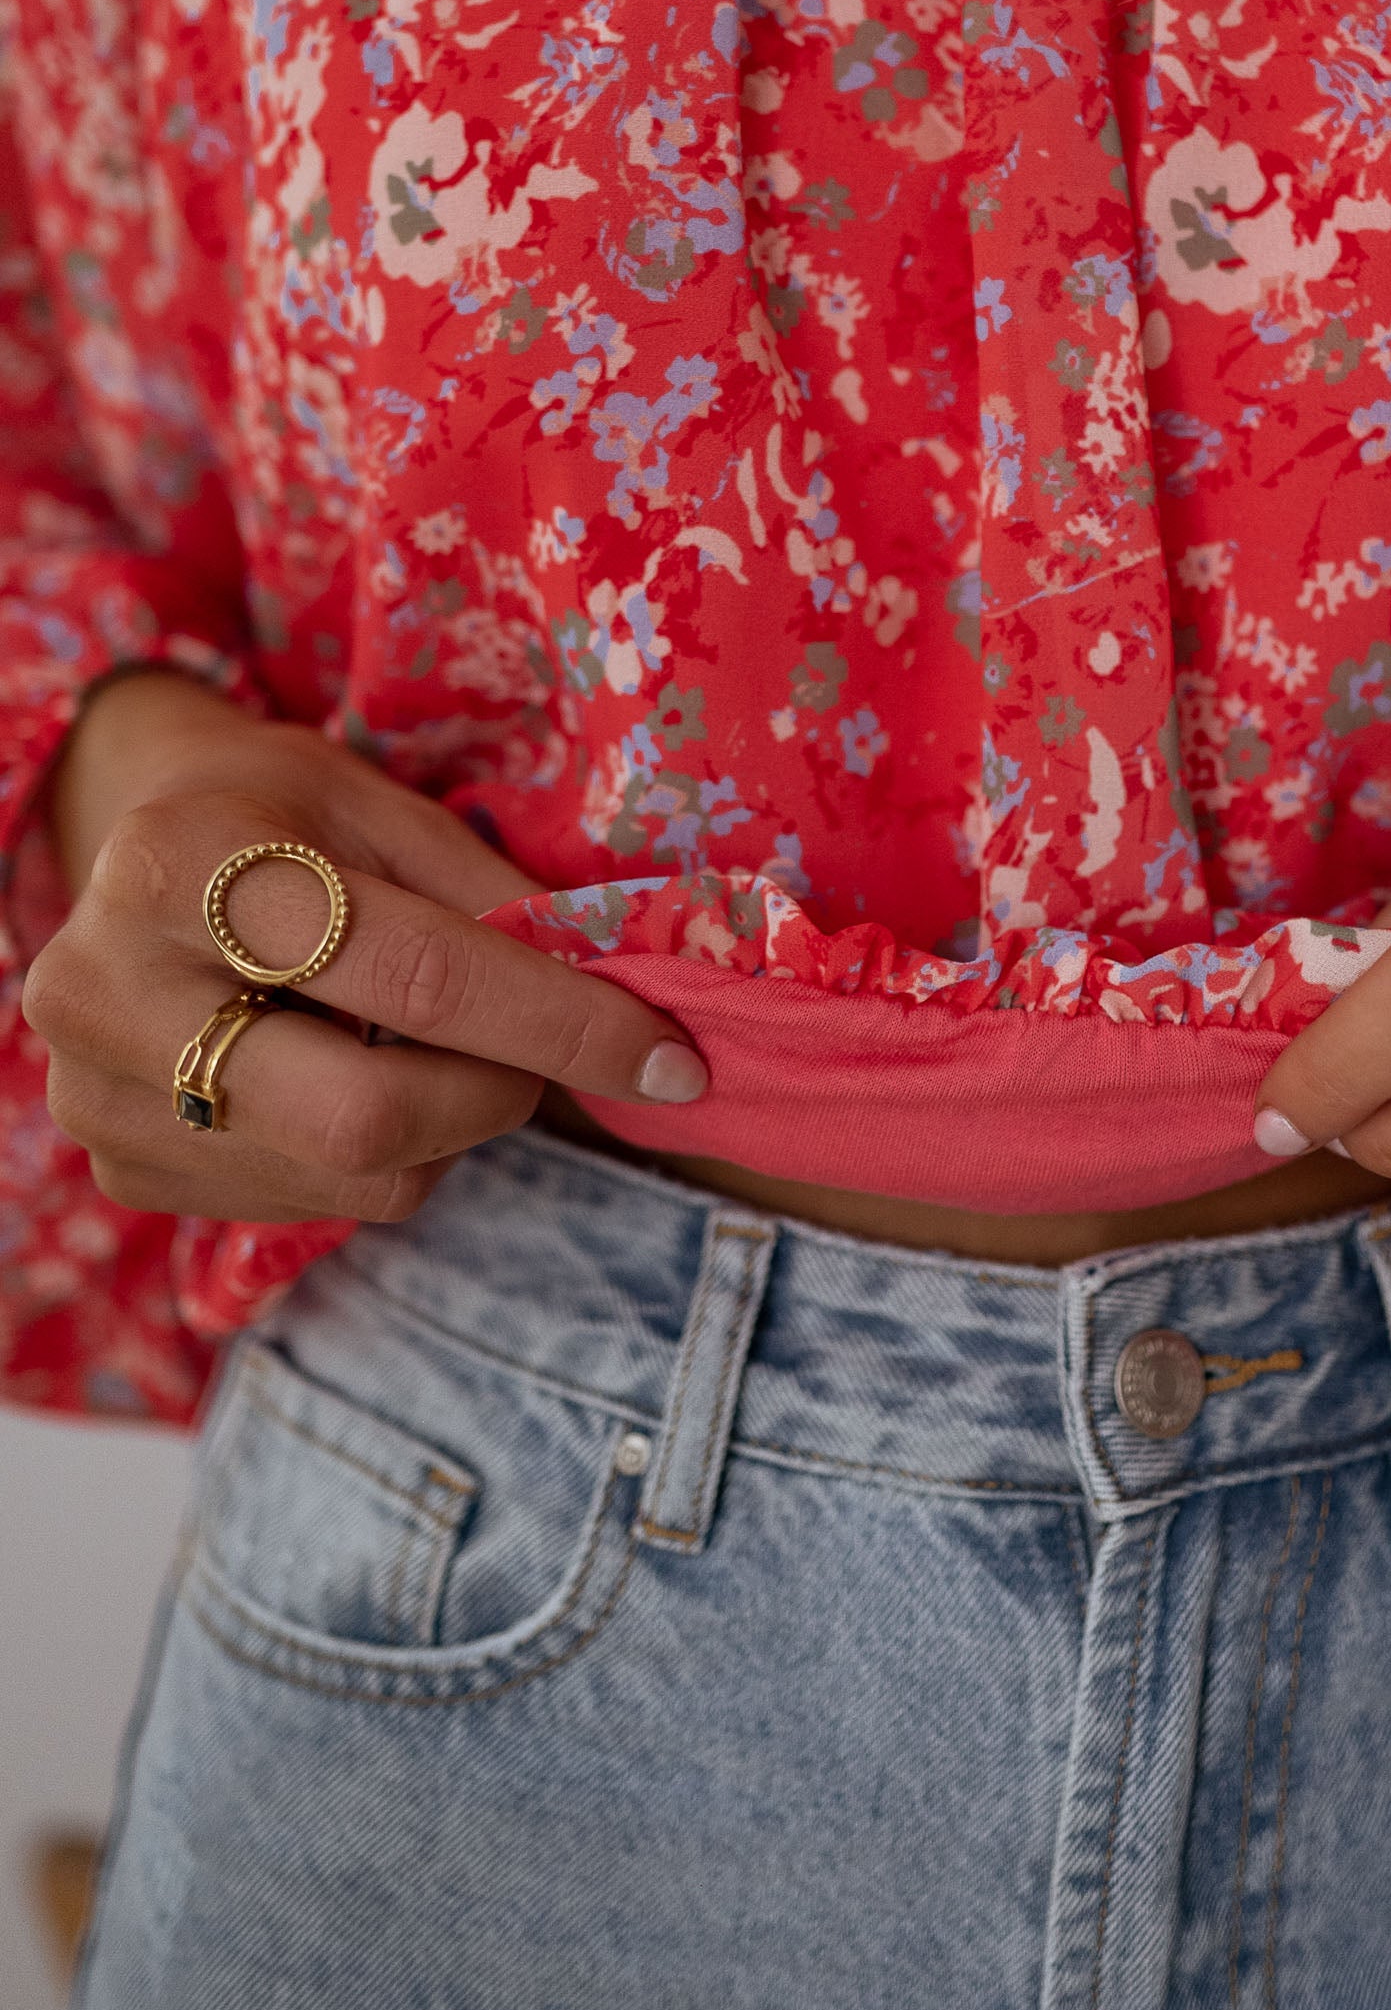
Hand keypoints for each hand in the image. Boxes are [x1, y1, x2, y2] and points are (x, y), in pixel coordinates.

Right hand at [22, 671, 707, 1224]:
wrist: (133, 850)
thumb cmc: (277, 813)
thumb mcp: (382, 805)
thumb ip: (493, 895)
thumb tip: (626, 985)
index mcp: (182, 867)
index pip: (413, 975)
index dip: (560, 1023)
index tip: (670, 1056)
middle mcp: (112, 992)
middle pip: (368, 1117)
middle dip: (499, 1092)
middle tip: (541, 1053)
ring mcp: (100, 1098)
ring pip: (356, 1177)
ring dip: (446, 1124)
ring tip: (422, 1043)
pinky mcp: (124, 1172)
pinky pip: (315, 1204)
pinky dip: (379, 1152)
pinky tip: (345, 1070)